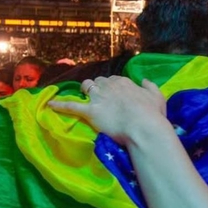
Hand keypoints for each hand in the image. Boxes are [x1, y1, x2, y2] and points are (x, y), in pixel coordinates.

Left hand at [47, 76, 166, 145]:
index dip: (112, 87)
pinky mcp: (90, 111)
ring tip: (83, 96)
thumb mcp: (157, 97)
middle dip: (97, 87)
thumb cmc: (152, 114)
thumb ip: (150, 86)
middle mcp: (109, 86)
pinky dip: (60, 105)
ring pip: (86, 87)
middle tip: (99, 98)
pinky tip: (50, 105)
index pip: (113, 80)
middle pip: (98, 81)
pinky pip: (71, 106)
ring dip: (84, 91)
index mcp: (124, 82)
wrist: (144, 127)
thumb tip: (144, 80)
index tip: (113, 95)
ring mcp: (98, 98)